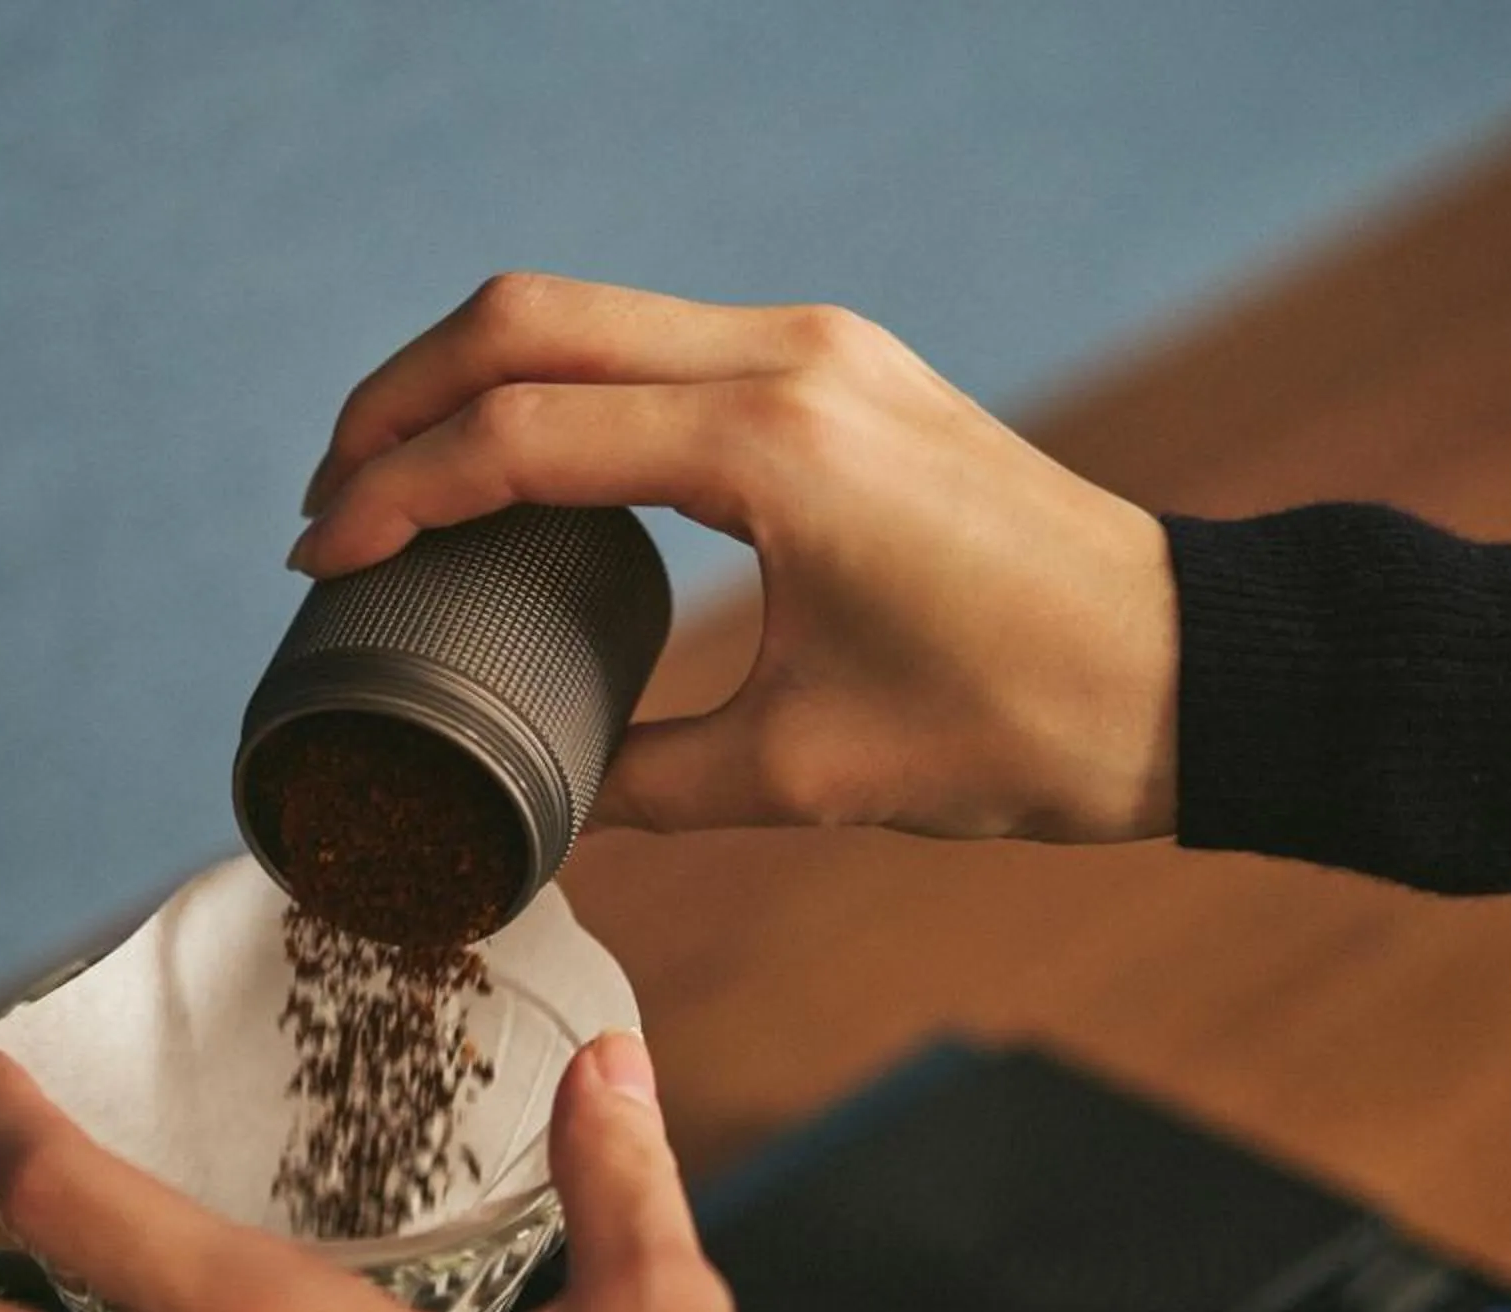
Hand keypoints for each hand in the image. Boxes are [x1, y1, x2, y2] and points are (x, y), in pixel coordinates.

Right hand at [293, 274, 1179, 842]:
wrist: (1189, 672)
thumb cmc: (1019, 726)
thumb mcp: (803, 777)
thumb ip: (638, 778)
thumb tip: (530, 799)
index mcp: (773, 447)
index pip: (521, 434)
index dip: (397, 496)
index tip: (321, 562)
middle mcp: (789, 359)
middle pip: (526, 318)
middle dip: (400, 401)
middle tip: (330, 501)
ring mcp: (817, 348)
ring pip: (585, 311)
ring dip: (471, 381)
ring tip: (396, 483)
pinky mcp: (836, 369)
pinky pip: (652, 345)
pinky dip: (556, 391)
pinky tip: (517, 473)